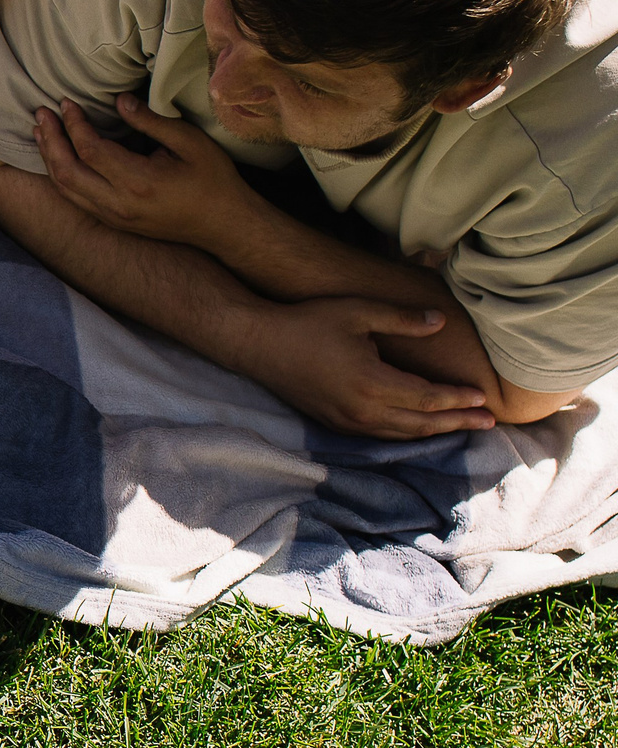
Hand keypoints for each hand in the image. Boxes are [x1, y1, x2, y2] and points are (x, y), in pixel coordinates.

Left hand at [33, 93, 253, 249]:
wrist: (223, 224)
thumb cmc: (213, 179)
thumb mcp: (190, 142)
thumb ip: (151, 121)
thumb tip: (118, 101)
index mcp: (139, 182)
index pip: (90, 150)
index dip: (73, 124)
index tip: (66, 102)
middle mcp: (119, 204)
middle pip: (67, 171)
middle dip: (50, 140)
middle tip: (41, 113)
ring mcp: (113, 217)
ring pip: (65, 189)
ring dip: (49, 159)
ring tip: (40, 131)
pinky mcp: (113, 222)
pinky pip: (75, 199)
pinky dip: (60, 176)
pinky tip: (56, 158)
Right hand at [243, 297, 496, 438]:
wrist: (259, 343)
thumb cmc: (308, 321)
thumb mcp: (358, 312)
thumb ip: (402, 319)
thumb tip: (440, 323)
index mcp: (371, 383)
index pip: (427, 398)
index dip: (457, 399)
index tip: (483, 398)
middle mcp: (361, 410)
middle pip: (421, 424)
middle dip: (457, 423)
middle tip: (488, 424)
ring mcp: (346, 421)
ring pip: (401, 435)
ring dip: (434, 432)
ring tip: (460, 427)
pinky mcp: (334, 423)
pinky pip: (381, 435)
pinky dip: (407, 434)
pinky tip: (419, 428)